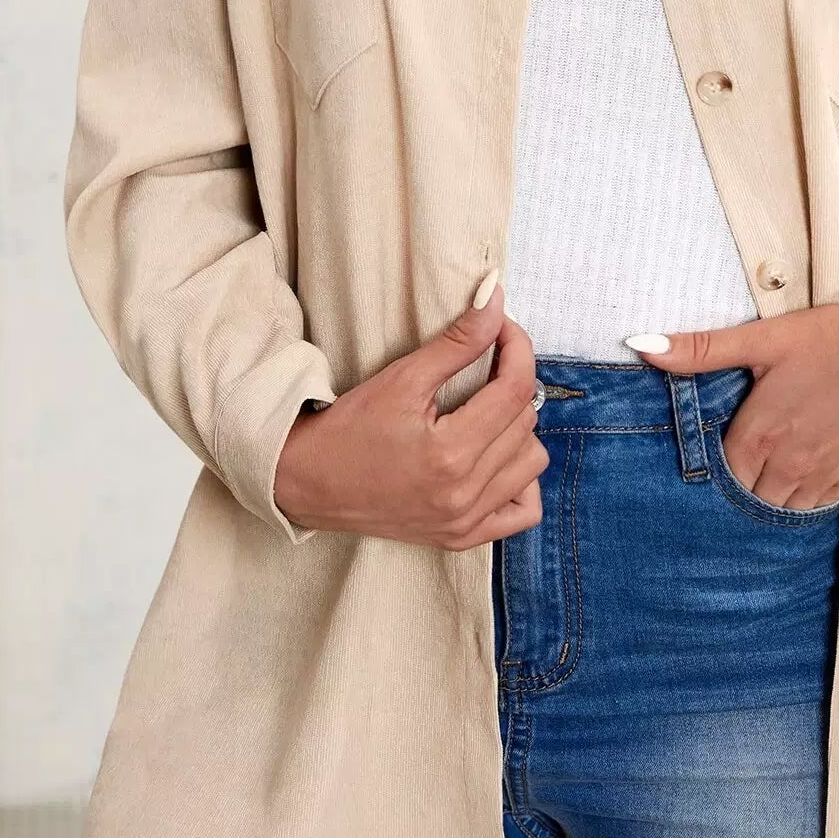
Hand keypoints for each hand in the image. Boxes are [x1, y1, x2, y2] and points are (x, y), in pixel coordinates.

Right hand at [275, 278, 547, 545]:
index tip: (503, 328)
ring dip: (519, 429)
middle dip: (512, 381)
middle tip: (487, 361)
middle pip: (525, 422)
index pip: (515, 389)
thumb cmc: (348, 428)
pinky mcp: (462, 537)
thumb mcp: (402, 377)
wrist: (306, 482)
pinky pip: (523, 512)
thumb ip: (457, 341)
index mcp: (450, 453)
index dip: (518, 348)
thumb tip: (495, 300)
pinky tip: (496, 459)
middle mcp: (464, 493)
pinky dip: (521, 481)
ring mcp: (465, 521)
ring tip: (487, 412)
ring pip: (532, 462)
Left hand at [626, 305, 838, 509]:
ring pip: (780, 507)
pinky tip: (797, 475)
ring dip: (767, 494)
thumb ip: (701, 349)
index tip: (702, 453)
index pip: (716, 474)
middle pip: (745, 497)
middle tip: (731, 462)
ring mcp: (823, 476)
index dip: (707, 465)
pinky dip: (801, 497)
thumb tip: (640, 344)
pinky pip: (816, 505)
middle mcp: (788, 466)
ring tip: (760, 472)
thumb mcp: (767, 338)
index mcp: (759, 435)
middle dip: (735, 485)